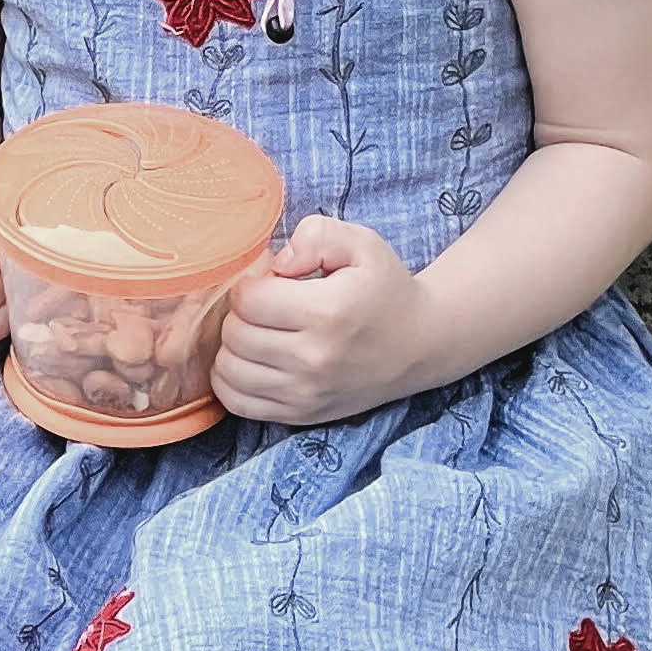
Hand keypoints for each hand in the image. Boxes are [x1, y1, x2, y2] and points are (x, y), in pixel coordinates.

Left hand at [216, 215, 429, 425]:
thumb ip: (317, 235)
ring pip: (229, 370)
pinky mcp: (303, 415)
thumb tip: (277, 263)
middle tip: (266, 308)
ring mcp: (307, 394)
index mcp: (327, 312)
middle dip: (241, 314)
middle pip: (235, 334)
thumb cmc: (386, 289)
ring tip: (260, 333)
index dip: (251, 285)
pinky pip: (238, 403)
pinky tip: (252, 362)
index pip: (248, 300)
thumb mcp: (363, 244)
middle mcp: (315, 359)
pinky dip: (232, 381)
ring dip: (234, 347)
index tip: (271, 284)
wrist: (421, 344)